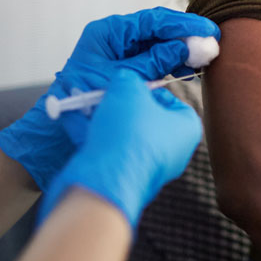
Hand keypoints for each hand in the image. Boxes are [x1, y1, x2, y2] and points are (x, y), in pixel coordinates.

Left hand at [0, 7, 217, 189]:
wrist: (59, 134)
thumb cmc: (82, 104)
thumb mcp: (123, 79)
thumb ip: (155, 61)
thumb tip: (188, 47)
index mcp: (108, 32)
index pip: (152, 21)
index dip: (182, 24)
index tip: (207, 29)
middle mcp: (115, 38)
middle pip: (158, 29)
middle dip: (186, 35)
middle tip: (213, 41)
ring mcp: (121, 53)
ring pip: (159, 44)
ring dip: (182, 49)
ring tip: (204, 57)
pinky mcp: (128, 69)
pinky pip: (155, 59)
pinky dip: (172, 62)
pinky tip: (189, 68)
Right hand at [39, 68, 202, 228]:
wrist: (104, 182)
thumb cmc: (127, 133)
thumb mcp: (128, 88)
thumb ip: (129, 78)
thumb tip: (124, 81)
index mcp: (187, 129)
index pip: (170, 100)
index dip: (145, 89)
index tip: (127, 87)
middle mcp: (173, 152)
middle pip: (144, 118)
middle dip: (119, 104)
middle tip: (102, 94)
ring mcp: (149, 169)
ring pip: (123, 135)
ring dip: (102, 118)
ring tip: (82, 104)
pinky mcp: (123, 180)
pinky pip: (109, 151)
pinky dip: (93, 136)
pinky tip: (73, 122)